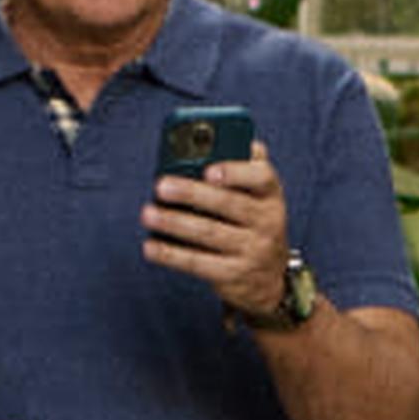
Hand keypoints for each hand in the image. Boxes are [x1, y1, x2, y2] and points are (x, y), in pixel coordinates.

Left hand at [144, 149, 292, 324]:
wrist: (268, 279)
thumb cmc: (251, 224)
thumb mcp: (255, 197)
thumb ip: (242, 167)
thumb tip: (222, 139)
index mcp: (270, 195)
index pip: (262, 177)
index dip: (235, 172)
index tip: (208, 170)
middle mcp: (268, 221)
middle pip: (229, 204)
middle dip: (192, 194)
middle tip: (160, 186)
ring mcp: (253, 250)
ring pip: (209, 233)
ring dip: (174, 222)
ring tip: (148, 214)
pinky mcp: (234, 275)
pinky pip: (199, 263)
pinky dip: (171, 255)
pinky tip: (150, 246)